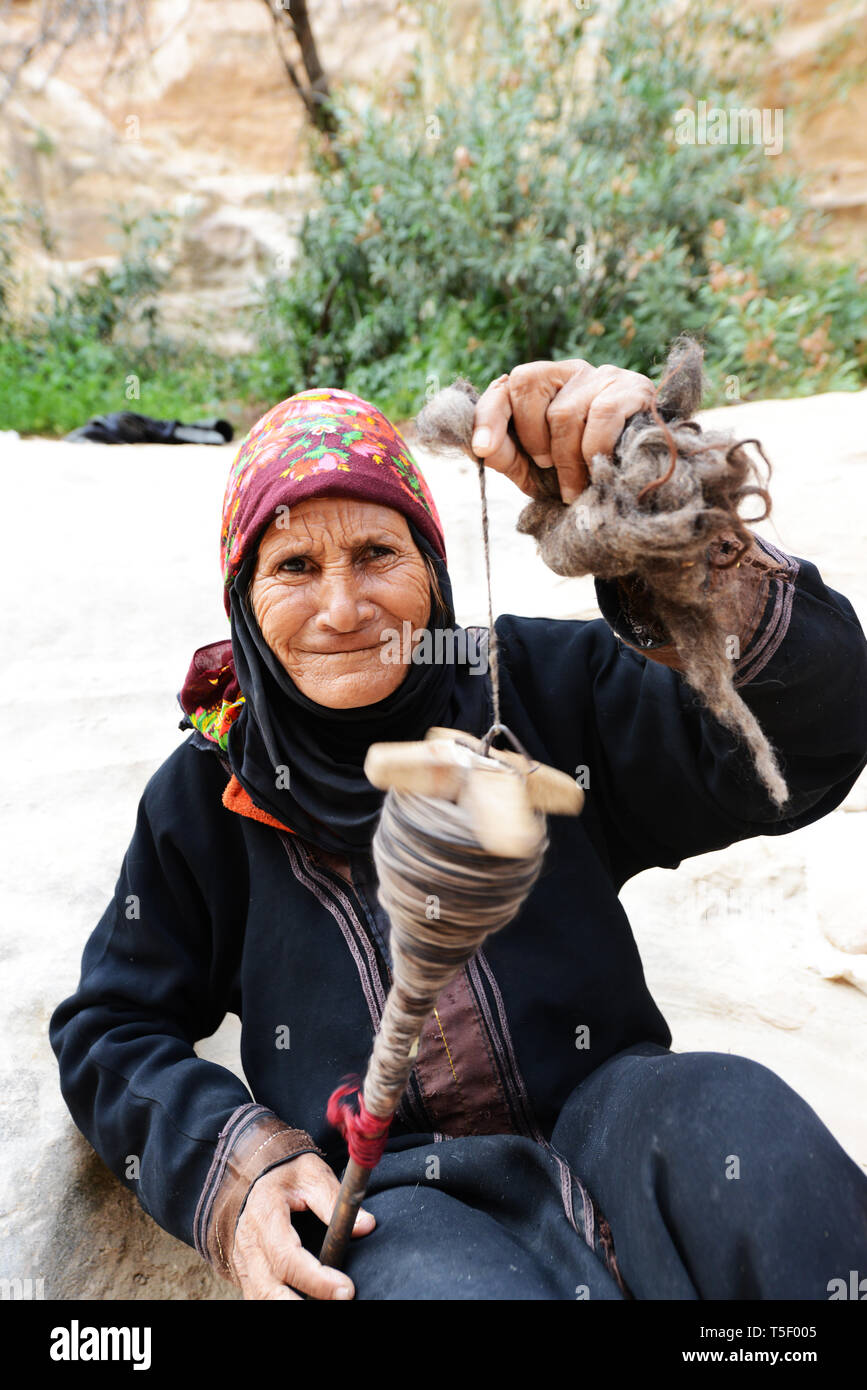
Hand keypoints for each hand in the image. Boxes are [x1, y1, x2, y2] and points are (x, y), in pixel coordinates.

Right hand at [232, 1152, 374, 1299]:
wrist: (257, 1171)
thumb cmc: (287, 1171)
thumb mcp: (313, 1175)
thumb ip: (336, 1201)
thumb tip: (366, 1225)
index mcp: (265, 1214)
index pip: (287, 1257)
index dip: (316, 1279)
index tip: (346, 1289)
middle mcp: (248, 1242)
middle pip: (268, 1290)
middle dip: (300, 1305)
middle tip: (340, 1301)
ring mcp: (243, 1260)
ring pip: (260, 1299)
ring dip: (290, 1306)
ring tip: (326, 1301)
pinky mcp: (246, 1271)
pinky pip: (259, 1297)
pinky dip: (280, 1303)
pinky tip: (306, 1300)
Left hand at [470, 360, 655, 503]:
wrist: (639, 482)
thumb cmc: (583, 473)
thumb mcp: (536, 470)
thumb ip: (507, 455)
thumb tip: (481, 445)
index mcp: (543, 387)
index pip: (505, 386)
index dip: (489, 415)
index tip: (482, 448)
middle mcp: (570, 371)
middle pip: (529, 385)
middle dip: (531, 437)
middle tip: (546, 467)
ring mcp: (604, 375)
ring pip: (564, 411)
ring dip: (565, 460)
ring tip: (573, 487)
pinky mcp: (634, 389)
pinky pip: (602, 416)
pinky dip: (592, 451)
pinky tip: (598, 473)